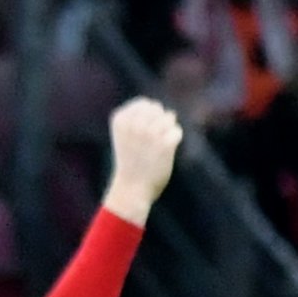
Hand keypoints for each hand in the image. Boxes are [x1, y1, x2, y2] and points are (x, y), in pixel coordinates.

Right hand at [103, 97, 183, 224]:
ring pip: (169, 118)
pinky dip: (173, 142)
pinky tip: (163, 154)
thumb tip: (163, 109)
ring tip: (155, 149)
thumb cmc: (130, 163)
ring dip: (166, 132)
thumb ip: (138, 117)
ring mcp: (150, 133)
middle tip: (147, 144)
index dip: (146, 119)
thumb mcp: (126, 136)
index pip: (144, 104)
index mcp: (120, 120)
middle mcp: (134, 124)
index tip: (137, 137)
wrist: (131, 192)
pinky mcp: (165, 144)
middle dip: (157, 123)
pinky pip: (177, 132)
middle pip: (157, 109)